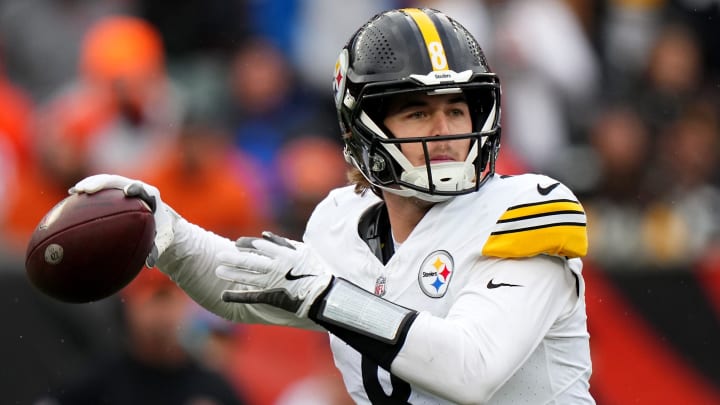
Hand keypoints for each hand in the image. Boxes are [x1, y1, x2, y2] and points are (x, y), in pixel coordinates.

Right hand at [69, 174, 177, 266]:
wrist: (158, 221)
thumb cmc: (160, 231)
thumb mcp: (162, 241)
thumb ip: (156, 250)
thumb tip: (149, 263)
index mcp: (151, 196)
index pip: (142, 189)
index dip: (135, 188)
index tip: (127, 192)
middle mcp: (137, 188)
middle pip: (118, 181)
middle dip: (103, 183)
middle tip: (88, 189)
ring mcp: (124, 187)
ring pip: (106, 181)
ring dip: (91, 183)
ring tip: (76, 190)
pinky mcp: (114, 190)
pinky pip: (100, 187)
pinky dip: (87, 188)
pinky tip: (72, 193)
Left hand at [215, 231, 332, 317]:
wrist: (324, 294)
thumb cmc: (315, 270)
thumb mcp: (302, 252)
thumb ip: (282, 243)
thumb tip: (264, 235)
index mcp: (284, 254)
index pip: (260, 246)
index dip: (246, 244)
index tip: (236, 244)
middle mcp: (276, 268)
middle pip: (250, 261)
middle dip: (233, 258)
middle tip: (219, 256)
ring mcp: (273, 283)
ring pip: (248, 277)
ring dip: (232, 274)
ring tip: (218, 271)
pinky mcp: (272, 297)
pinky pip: (252, 296)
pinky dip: (237, 296)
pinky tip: (224, 295)